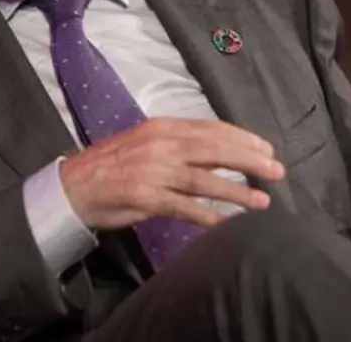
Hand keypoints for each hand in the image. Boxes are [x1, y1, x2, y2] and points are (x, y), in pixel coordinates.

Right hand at [59, 118, 284, 230]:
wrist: (73, 185)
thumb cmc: (113, 164)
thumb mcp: (147, 142)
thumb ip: (179, 145)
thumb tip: (218, 152)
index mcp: (163, 128)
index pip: (212, 129)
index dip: (242, 139)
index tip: (266, 149)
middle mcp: (161, 145)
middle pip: (215, 150)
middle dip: (249, 161)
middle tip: (277, 171)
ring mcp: (154, 172)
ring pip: (204, 180)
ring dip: (237, 192)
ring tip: (262, 201)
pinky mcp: (145, 198)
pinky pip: (183, 207)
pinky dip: (207, 215)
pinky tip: (227, 223)